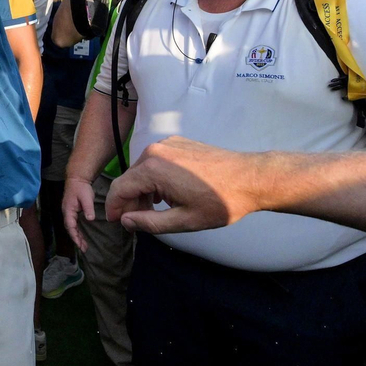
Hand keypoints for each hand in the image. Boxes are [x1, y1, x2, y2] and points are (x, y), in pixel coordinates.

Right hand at [61, 174, 96, 251]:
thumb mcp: (86, 197)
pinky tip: (82, 237)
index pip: (70, 226)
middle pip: (70, 229)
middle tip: (84, 249)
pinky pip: (74, 224)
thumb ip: (88, 208)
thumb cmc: (81, 188)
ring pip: (72, 228)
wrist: (77, 179)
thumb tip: (90, 219)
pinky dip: (77, 232)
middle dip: (76, 239)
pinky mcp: (72, 212)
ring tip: (84, 247)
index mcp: (68, 210)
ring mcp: (69, 212)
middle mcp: (67, 213)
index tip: (80, 244)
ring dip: (77, 237)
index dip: (74, 236)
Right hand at [106, 136, 269, 233]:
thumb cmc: (220, 202)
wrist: (251, 178)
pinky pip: (156, 162)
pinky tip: (168, 194)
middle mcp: (155, 151)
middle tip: (139, 223)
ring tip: (155, 211)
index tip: (116, 223)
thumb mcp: (184, 220)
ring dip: (142, 191)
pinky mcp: (177, 143)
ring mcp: (167, 144)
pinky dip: (155, 179)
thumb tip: (125, 221)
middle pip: (129, 179)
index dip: (114, 208)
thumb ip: (149, 223)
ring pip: (142, 170)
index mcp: (153, 169)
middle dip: (130, 202)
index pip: (119, 189)